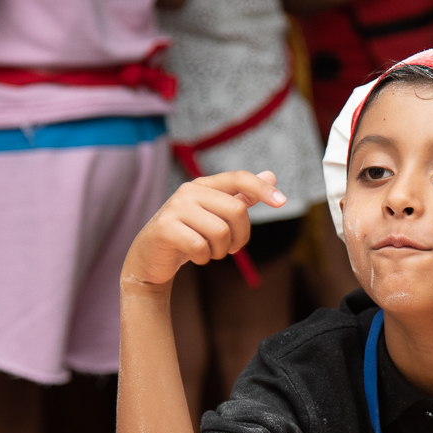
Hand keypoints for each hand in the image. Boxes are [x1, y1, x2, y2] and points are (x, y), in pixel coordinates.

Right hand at [122, 171, 285, 288]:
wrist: (150, 257)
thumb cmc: (188, 234)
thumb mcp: (216, 214)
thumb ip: (242, 196)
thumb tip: (271, 174)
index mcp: (204, 185)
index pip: (239, 177)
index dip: (262, 188)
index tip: (282, 202)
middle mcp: (189, 191)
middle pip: (236, 210)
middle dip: (241, 236)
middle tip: (232, 248)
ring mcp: (175, 208)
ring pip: (221, 231)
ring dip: (222, 250)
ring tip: (210, 251)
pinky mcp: (165, 228)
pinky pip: (201, 246)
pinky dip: (204, 257)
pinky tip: (196, 256)